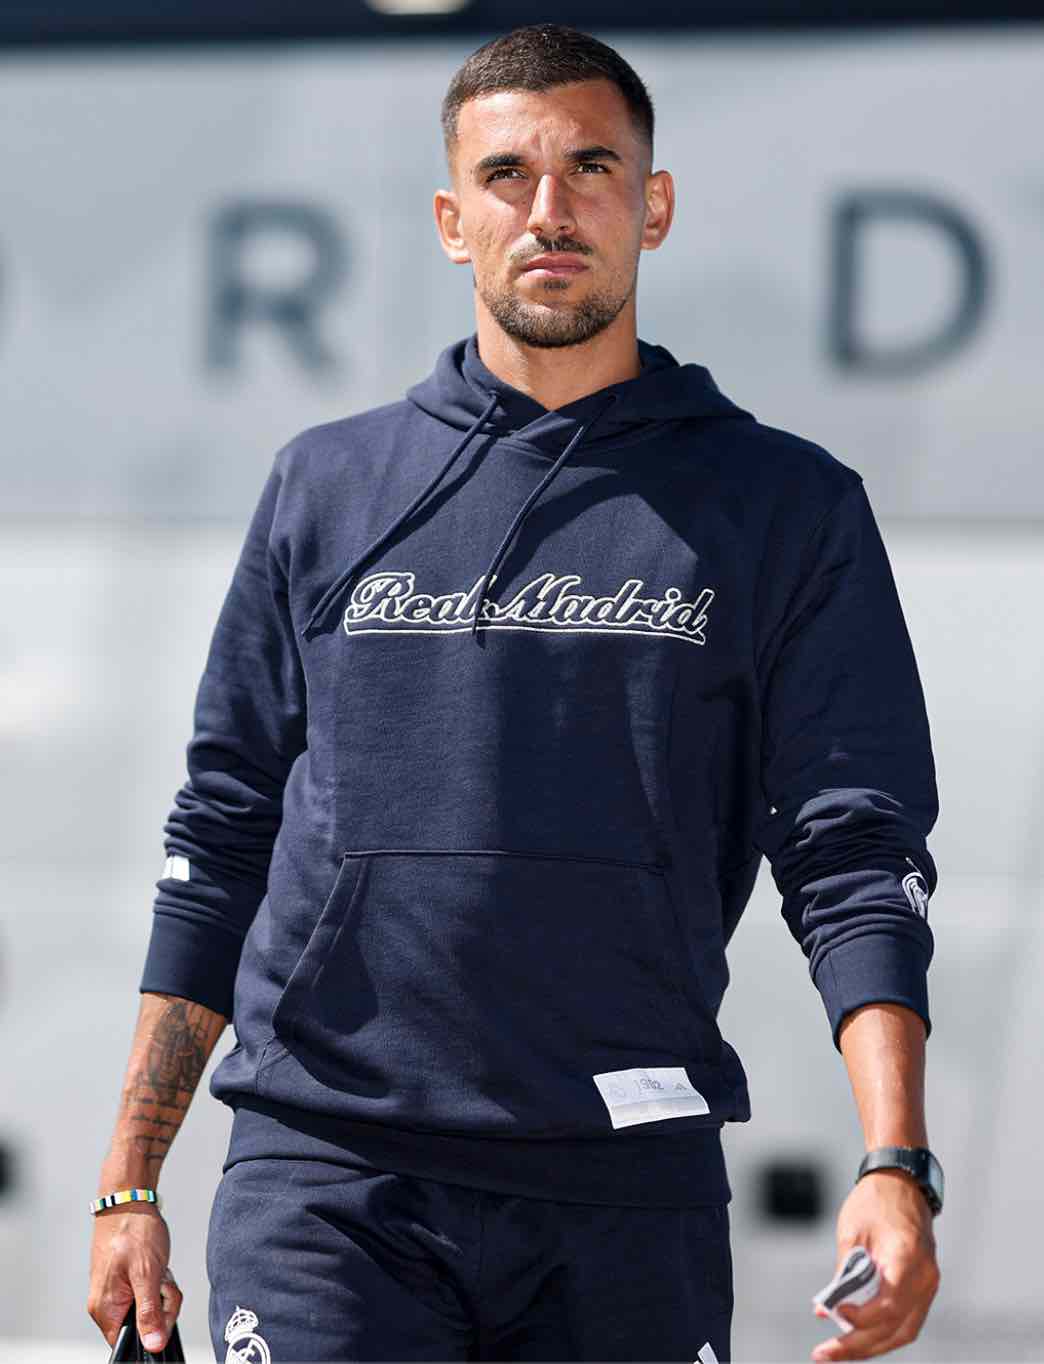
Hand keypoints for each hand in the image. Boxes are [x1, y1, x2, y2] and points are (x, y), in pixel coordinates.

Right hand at [88, 1203, 182, 1352]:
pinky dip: (158, 1280)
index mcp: (105, 1309)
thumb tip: (153, 1345)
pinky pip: (148, 1293)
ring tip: (159, 1268)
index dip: (153, 1330)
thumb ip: (149, 1312)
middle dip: (163, 1303)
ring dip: (162, 1289)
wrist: (128, 1199)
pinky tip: (158, 1266)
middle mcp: (106, 1305)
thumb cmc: (133, 1230)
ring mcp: (116, 1292)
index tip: (163, 1308)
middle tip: (162, 1279)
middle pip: (143, 1325)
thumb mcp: (147, 1273)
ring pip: (149, 1307)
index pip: (129, 1343)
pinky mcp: (125, 1282)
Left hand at [810, 1170, 939, 1359]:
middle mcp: (925, 1276)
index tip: (833, 1313)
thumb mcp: (852, 1231)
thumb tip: (827, 1310)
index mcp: (907, 1256)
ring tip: (836, 1354)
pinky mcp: (923, 1288)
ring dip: (870, 1347)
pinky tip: (855, 1339)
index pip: (888, 1305)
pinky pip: (905, 1321)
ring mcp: (929, 1285)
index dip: (860, 1318)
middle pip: (895, 1328)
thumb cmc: (874, 1202)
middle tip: (823, 1355)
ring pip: (902, 1332)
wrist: (902, 1182)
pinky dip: (881, 1333)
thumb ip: (844, 1273)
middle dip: (858, 1346)